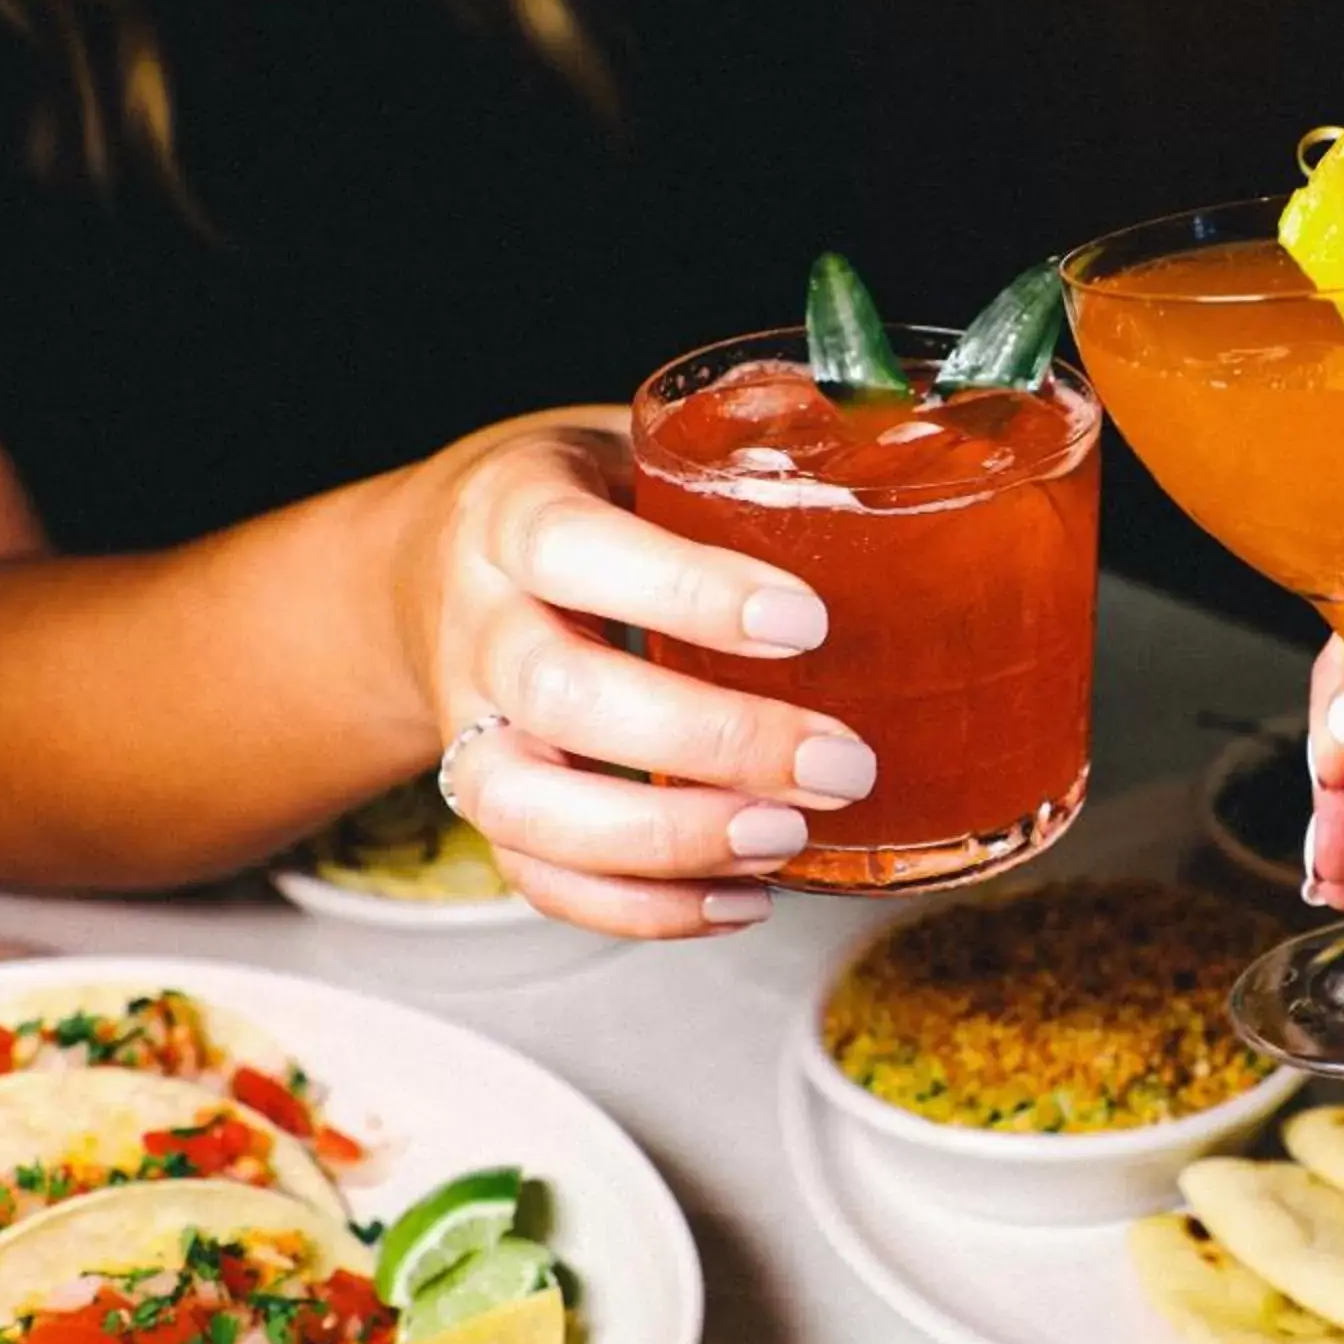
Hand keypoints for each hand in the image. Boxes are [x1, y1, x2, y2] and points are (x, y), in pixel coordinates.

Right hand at [388, 410, 875, 938]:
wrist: (440, 563)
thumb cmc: (587, 503)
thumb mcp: (641, 448)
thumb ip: (744, 457)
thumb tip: (903, 435)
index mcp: (515, 511)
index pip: (574, 547)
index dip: (685, 592)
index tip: (806, 623)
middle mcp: (479, 622)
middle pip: (559, 695)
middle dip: (710, 741)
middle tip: (841, 763)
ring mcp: (471, 724)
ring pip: (528, 805)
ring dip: (667, 840)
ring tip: (785, 840)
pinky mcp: (487, 803)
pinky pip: (539, 879)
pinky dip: (644, 908)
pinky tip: (745, 896)